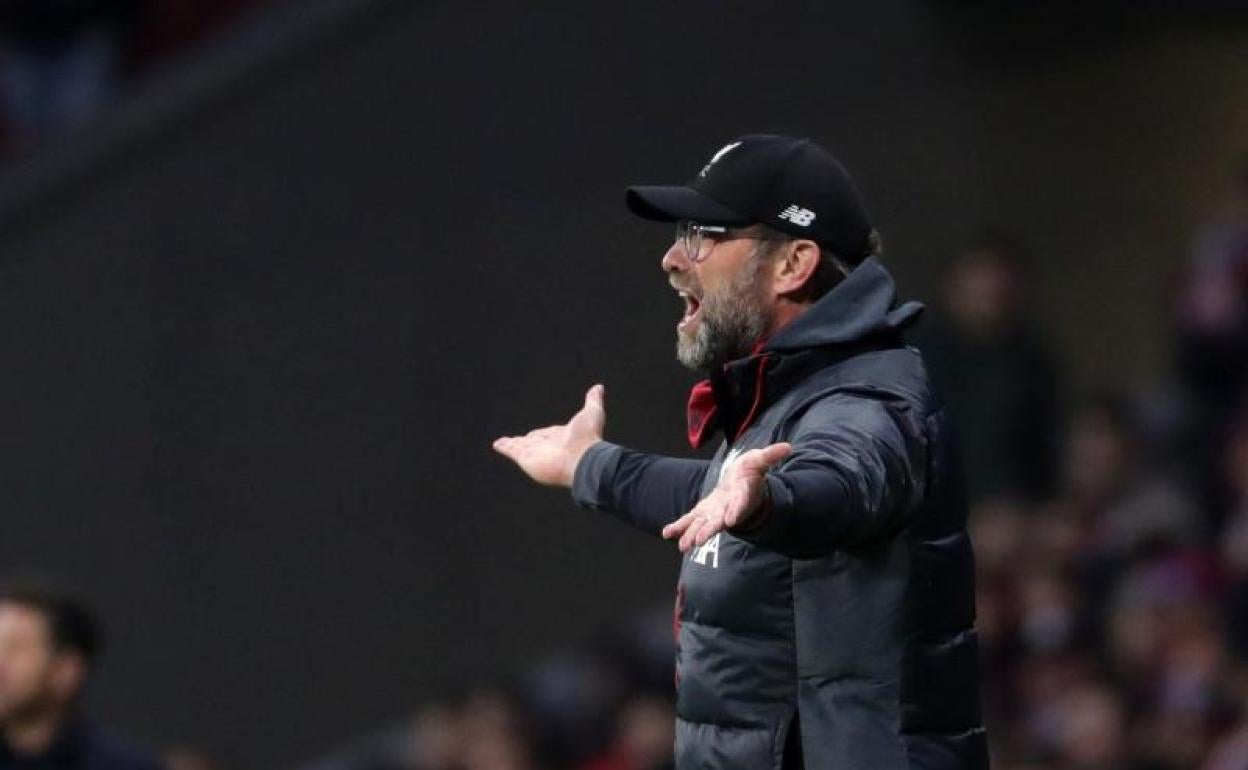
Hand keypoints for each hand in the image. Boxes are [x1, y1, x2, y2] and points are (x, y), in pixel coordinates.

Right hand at [493, 384, 606, 487]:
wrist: (582, 459)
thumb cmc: (588, 438)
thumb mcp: (592, 413)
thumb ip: (593, 400)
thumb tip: (598, 387)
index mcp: (562, 438)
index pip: (548, 434)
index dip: (543, 434)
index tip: (537, 435)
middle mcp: (548, 446)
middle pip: (533, 442)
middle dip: (526, 441)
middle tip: (519, 440)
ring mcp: (536, 452)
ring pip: (521, 446)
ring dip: (511, 444)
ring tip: (502, 443)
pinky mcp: (526, 457)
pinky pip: (512, 450)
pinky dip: (505, 447)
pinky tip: (497, 445)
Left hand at [661, 442, 791, 551]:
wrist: (740, 487)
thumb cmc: (750, 475)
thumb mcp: (759, 461)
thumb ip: (770, 456)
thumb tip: (788, 447)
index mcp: (743, 496)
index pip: (740, 504)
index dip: (736, 511)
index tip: (732, 520)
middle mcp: (728, 509)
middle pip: (719, 522)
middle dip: (709, 530)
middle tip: (700, 540)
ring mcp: (714, 513)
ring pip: (703, 526)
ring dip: (692, 535)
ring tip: (683, 546)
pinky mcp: (702, 513)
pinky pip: (689, 521)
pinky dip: (679, 527)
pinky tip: (667, 533)